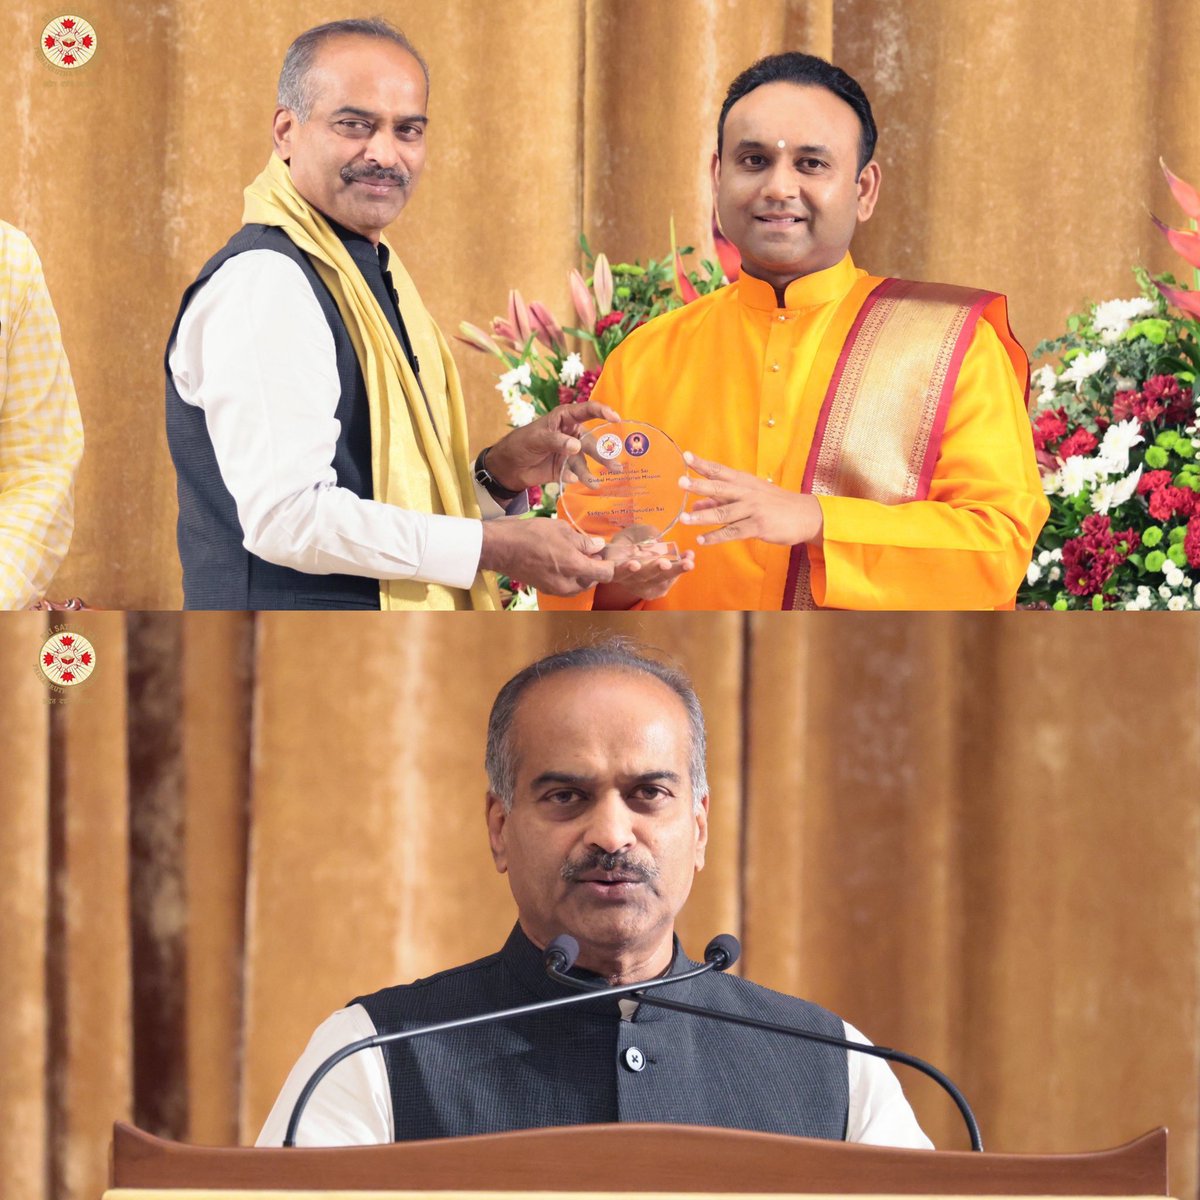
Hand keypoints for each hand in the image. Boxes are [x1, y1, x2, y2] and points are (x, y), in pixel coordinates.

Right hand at [479, 516, 615, 595]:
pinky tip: (563, 558)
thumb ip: (583, 541)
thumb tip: (598, 546)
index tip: (610, 554)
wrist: (501, 548)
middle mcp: (568, 584)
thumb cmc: (531, 535)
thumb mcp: (562, 530)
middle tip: (592, 549)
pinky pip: (566, 584)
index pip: (605, 573)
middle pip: (593, 580)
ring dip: (583, 572)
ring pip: (579, 584)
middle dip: (596, 567)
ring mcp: (555, 589)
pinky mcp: (545, 589)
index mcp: (575, 568)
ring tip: (577, 553)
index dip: (612, 564)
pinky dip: (570, 575)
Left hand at [484, 401, 619, 490]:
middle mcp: (572, 434)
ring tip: (595, 483)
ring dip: (591, 472)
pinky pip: (574, 474)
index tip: (616, 418)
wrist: (508, 467)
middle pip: (591, 442)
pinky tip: (572, 481)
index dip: (603, 412)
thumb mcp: (536, 438)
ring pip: (585, 461)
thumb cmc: (521, 443)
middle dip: (603, 453)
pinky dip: (575, 478)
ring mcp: (570, 453)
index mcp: (565, 418)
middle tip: (614, 466)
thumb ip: (556, 440)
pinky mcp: (565, 469)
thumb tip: (576, 446)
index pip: (587, 411)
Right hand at [593, 531, 695, 609]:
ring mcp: (641, 588)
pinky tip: (689, 557)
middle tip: (666, 563)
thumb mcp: (632, 533)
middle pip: (641, 577)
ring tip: (688, 561)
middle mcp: (626, 581)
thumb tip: (654, 540)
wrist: (632, 556)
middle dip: (656, 570)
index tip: (634, 564)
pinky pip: (668, 582)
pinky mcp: (655, 590)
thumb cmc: (629, 541)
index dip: (625, 569)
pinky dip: (679, 569)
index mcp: (614, 566)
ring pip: (658, 582)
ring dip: (675, 571)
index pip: (616, 571)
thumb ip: (641, 535)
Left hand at [679, 451, 823, 546]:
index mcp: (744, 482)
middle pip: (720, 488)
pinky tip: (702, 540)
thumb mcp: (749, 498)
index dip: (702, 464)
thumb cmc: (774, 505)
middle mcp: (747, 493)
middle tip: (680, 483)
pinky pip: (734, 532)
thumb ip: (721, 502)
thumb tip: (695, 505)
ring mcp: (753, 509)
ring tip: (684, 519)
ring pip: (724, 513)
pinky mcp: (759, 526)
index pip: (719, 471)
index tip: (685, 456)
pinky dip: (717, 537)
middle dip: (699, 485)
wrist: (805, 515)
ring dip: (703, 516)